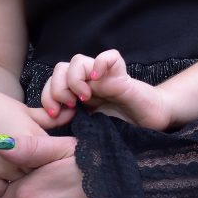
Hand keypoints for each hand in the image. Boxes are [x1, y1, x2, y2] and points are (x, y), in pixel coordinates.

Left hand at [43, 49, 171, 128]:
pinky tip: (99, 80)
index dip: (47, 97)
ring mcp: (104, 77)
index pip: (52, 84)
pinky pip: (109, 56)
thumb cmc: (122, 131)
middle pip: (60, 69)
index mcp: (78, 97)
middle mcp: (89, 84)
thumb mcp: (89, 133)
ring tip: (84, 97)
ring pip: (78, 60)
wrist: (150, 125)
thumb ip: (71, 131)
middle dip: (57, 88)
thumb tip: (48, 141)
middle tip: (68, 106)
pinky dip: (100, 64)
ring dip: (74, 79)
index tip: (55, 116)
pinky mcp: (122, 74)